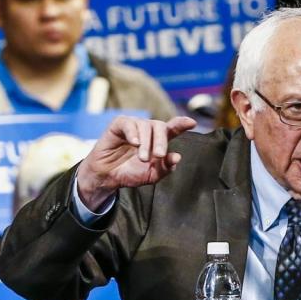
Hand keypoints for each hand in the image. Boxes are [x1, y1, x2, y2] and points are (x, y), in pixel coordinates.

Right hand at [76, 115, 196, 210]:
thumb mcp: (151, 175)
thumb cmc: (130, 173)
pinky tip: (134, 143)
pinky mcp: (119, 125)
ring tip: (142, 158)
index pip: (173, 128)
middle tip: (158, 155)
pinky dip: (133, 133)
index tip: (192, 122)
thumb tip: (177, 157)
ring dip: (146, 143)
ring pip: (145, 126)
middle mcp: (148, 130)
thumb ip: (165, 168)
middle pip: (160, 126)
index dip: (182, 123)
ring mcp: (134, 126)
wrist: (108, 177)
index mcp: (158, 140)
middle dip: (161, 141)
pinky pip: (128, 123)